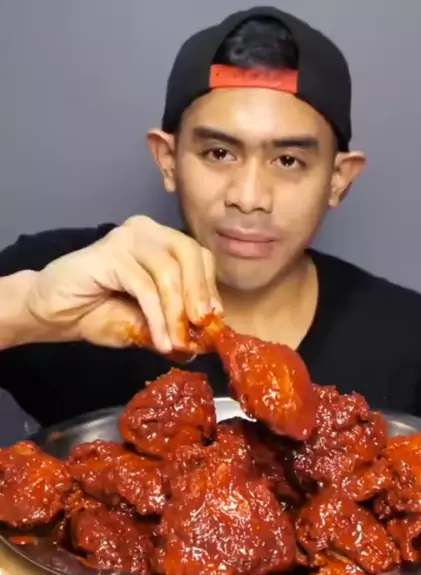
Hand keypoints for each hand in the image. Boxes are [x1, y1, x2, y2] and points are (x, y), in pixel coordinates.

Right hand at [23, 216, 221, 352]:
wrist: (52, 312)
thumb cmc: (99, 312)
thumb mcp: (147, 322)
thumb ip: (174, 324)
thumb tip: (205, 343)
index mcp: (160, 240)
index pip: (198, 255)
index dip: (209, 287)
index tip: (214, 320)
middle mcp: (147, 231)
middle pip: (189, 253)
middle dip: (199, 294)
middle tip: (203, 327)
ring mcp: (127, 238)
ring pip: (168, 272)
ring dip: (176, 313)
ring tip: (177, 343)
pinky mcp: (109, 254)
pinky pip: (144, 287)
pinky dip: (157, 317)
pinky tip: (160, 340)